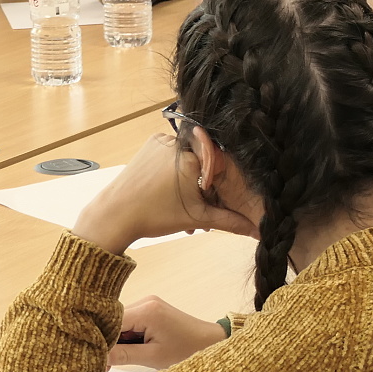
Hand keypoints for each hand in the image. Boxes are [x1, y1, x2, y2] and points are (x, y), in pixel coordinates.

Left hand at [70, 132, 248, 255]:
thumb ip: (230, 221)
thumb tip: (257, 230)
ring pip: (189, 154)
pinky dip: (175, 163)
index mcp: (194, 160)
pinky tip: (166, 181)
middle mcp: (179, 145)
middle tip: (193, 203)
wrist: (115, 214)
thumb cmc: (154, 216)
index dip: (219, 184)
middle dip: (202, 182)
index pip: (221, 165)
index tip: (211, 198)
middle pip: (205, 159)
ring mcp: (163, 141)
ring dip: (189, 173)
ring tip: (177, 196)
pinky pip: (173, 148)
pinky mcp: (151, 142)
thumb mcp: (196, 218)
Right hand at [107, 295, 226, 368]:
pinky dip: (125, 336)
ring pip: (119, 322)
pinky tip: (124, 351)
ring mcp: (148, 304)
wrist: (210, 342)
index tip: (92, 359)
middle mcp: (146, 301)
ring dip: (115, 340)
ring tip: (112, 361)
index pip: (111, 321)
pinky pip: (129, 322)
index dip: (99, 340)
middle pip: (113, 320)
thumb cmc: (186, 351)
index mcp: (147, 310)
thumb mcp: (152, 357)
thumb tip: (97, 357)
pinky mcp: (151, 309)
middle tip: (101, 365)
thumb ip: (123, 355)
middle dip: (106, 341)